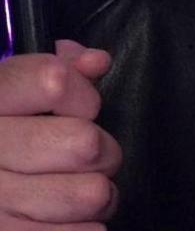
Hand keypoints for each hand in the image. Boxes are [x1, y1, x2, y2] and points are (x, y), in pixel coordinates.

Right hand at [0, 40, 121, 229]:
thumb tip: (97, 62)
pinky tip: (68, 220)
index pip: (54, 82)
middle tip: (91, 156)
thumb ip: (61, 67)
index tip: (79, 107)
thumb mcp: (18, 90)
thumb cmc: (7, 131)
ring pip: (90, 194)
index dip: (83, 95)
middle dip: (103, 150)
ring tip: (82, 191)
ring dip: (100, 195)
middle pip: (85, 144)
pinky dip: (86, 228)